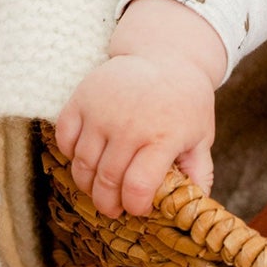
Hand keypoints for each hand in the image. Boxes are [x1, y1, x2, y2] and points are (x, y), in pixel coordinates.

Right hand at [55, 54, 216, 217]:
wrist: (166, 56)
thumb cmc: (186, 102)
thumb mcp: (201, 136)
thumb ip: (198, 172)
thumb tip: (194, 207)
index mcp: (164, 136)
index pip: (138, 186)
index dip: (134, 206)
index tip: (137, 210)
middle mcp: (130, 125)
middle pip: (107, 180)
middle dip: (107, 204)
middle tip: (112, 209)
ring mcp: (102, 111)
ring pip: (82, 163)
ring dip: (87, 184)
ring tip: (99, 189)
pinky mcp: (81, 99)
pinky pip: (65, 139)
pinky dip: (70, 155)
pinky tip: (86, 159)